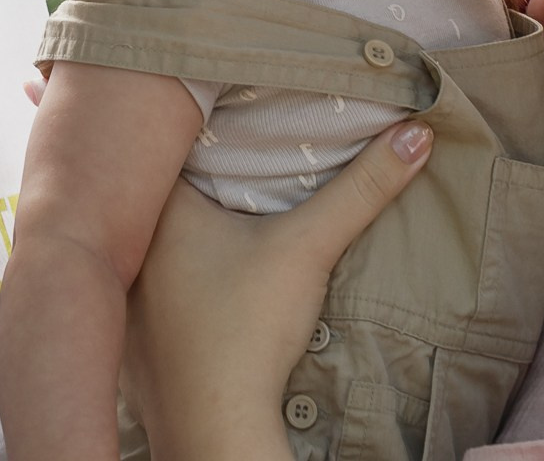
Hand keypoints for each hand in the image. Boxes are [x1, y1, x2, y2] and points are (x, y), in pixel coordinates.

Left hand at [121, 121, 433, 460]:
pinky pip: (153, 298)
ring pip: (155, 251)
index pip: (169, 148)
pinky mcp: (135, 345)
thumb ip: (361, 189)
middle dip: (197, 182)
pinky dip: (176, 290)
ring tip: (221, 226)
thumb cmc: (248, 330)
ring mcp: (126, 304)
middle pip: (161, 197)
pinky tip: (205, 293)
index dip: (198, 128)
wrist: (216, 427)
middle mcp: (129, 252)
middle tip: (237, 163)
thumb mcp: (310, 246)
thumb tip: (416, 134)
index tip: (230, 115)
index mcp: (159, 213)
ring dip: (182, 242)